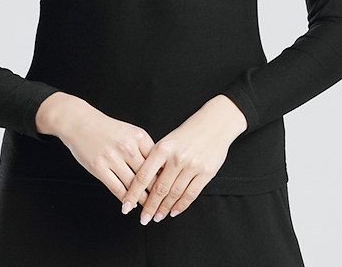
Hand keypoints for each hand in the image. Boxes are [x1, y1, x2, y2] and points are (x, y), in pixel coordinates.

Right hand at [35, 92, 156, 207]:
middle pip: (148, 176)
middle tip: (162, 206)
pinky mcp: (99, 167)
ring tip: (147, 210)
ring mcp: (112, 157)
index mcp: (139, 136)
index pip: (158, 162)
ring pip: (133, 185)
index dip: (165, 178)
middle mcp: (128, 147)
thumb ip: (143, 148)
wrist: (79, 122)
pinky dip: (125, 200)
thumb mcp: (130, 132)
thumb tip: (158, 169)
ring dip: (142, 200)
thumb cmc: (106, 128)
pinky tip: (128, 206)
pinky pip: (116, 188)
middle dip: (156, 194)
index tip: (170, 190)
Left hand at [120, 95, 247, 223]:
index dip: (134, 193)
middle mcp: (176, 157)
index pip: (144, 176)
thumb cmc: (189, 132)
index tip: (126, 206)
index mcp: (163, 148)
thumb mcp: (168, 140)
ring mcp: (192, 166)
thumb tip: (144, 182)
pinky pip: (191, 194)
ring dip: (164, 208)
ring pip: (174, 194)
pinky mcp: (206, 172)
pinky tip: (174, 211)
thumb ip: (157, 158)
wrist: (215, 123)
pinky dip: (181, 205)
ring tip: (157, 217)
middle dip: (149, 206)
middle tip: (143, 218)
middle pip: (159, 188)